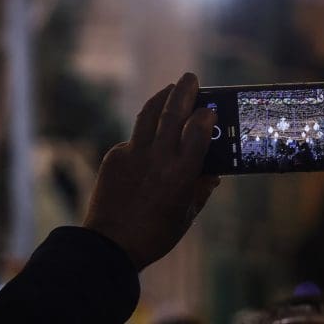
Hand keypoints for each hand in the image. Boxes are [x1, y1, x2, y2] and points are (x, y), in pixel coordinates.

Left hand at [83, 73, 219, 269]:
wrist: (110, 246)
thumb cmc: (156, 234)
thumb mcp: (188, 214)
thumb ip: (201, 189)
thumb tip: (213, 173)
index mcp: (182, 173)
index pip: (198, 130)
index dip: (206, 114)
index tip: (210, 108)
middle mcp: (159, 157)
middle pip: (172, 112)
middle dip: (184, 90)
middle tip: (190, 77)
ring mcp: (134, 154)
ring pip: (148, 115)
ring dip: (161, 97)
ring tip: (169, 88)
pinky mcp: (114, 157)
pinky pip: (133, 139)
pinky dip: (144, 135)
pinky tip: (149, 139)